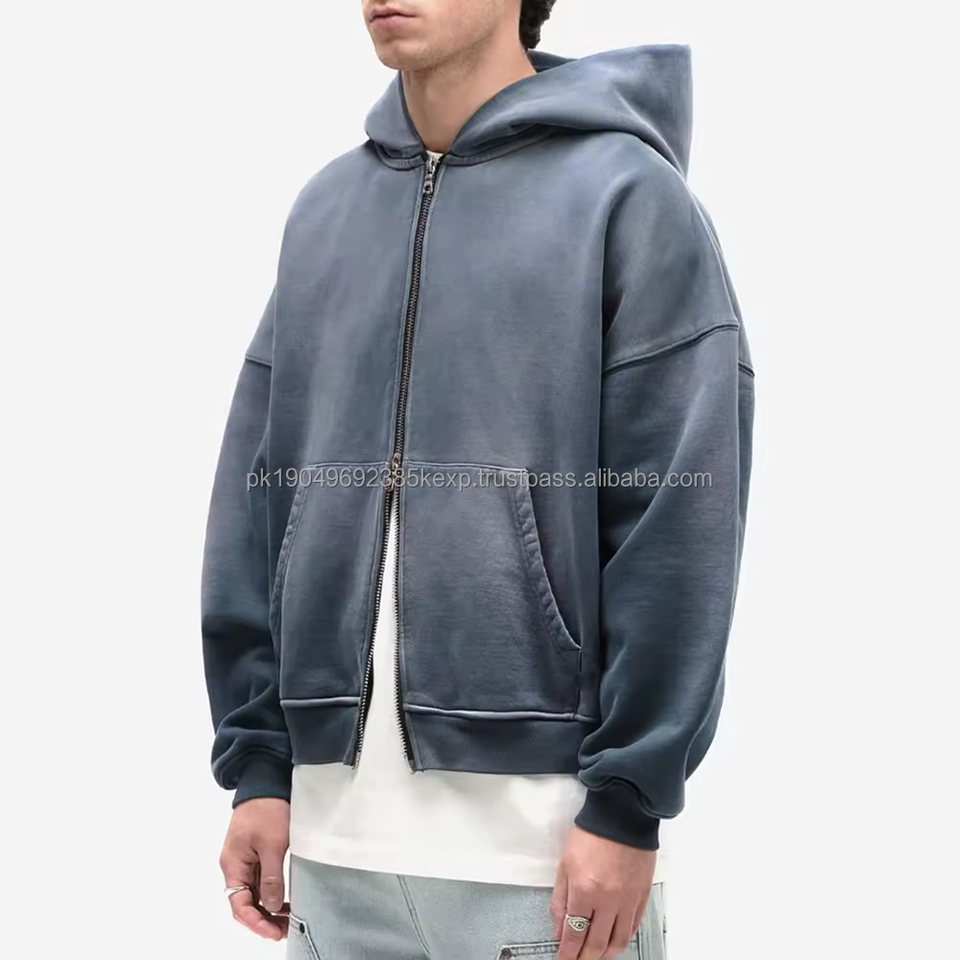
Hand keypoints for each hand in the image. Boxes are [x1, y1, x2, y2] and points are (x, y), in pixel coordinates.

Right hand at [219, 797, 290, 940]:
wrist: (266, 780)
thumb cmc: (267, 808)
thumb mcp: (272, 844)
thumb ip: (270, 876)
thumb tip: (269, 905)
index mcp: (233, 864)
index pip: (240, 905)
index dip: (256, 922)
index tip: (274, 931)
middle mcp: (235, 865)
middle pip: (245, 902)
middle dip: (263, 919)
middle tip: (284, 929)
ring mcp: (245, 859)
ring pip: (253, 893)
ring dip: (267, 908)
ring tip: (287, 919)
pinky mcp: (255, 853)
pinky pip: (259, 881)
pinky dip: (270, 893)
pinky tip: (283, 899)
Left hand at [551, 825, 655, 959]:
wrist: (621, 815)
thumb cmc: (592, 834)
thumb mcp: (565, 864)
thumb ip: (560, 899)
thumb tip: (559, 928)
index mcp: (585, 890)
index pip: (575, 933)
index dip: (568, 953)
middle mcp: (608, 900)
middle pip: (596, 943)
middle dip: (585, 958)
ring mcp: (628, 900)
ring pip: (618, 940)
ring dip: (605, 953)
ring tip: (596, 956)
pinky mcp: (642, 895)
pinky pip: (633, 926)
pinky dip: (623, 939)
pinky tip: (616, 941)